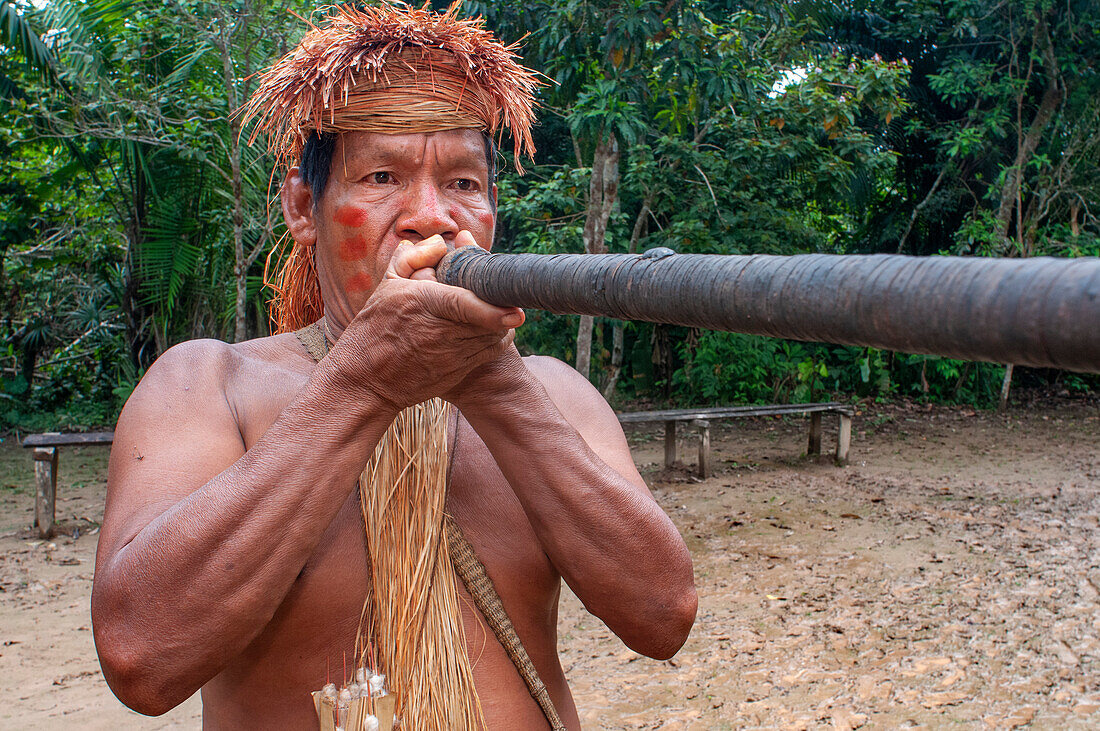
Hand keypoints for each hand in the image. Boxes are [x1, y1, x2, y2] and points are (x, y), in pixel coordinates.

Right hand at [321, 234, 523, 411]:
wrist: (366, 379)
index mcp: (421, 303)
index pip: (462, 304)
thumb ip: (414, 258)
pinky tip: (497, 327)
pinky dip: (499, 338)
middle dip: (503, 308)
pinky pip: (489, 353)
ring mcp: (449, 356)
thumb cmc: (375, 327)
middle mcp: (437, 332)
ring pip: (491, 337)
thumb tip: (442, 242)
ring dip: (503, 323)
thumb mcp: (387, 285)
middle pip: (486, 322)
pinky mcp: (456, 373)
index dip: (491, 310)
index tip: (514, 310)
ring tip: (503, 308)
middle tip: (511, 293)